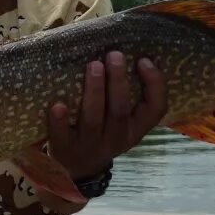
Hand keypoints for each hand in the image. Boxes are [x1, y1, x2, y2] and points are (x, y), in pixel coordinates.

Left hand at [43, 52, 166, 207]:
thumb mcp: (119, 121)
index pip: (156, 109)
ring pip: (94, 119)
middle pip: (121, 111)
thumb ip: (123, 95)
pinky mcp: (65, 150)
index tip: (144, 61)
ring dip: (94, 92)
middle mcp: (116, 139)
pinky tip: (58, 104)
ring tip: (93, 66)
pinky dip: (60, 121)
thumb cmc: (100, 132)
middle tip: (114, 55)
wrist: (75, 170)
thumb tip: (119, 44)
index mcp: (135, 129)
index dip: (155, 85)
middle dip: (118, 82)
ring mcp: (90, 146)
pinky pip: (62, 136)